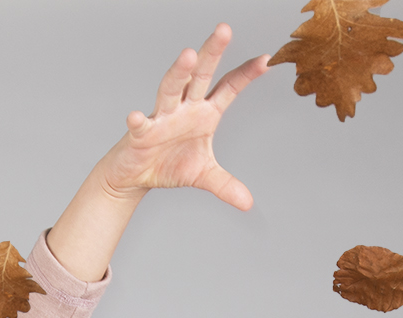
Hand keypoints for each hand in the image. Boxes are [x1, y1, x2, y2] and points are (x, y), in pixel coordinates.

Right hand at [47, 24, 267, 279]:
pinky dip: (138, 121)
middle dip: (212, 52)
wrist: (135, 176)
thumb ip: (226, 185)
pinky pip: (141, 125)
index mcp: (204, 113)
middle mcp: (184, 108)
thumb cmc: (168, 165)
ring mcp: (162, 117)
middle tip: (224, 30)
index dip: (246, 74)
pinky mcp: (141, 133)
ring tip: (189, 55)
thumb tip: (248, 203)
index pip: (228, 88)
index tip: (267, 60)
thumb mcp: (203, 176)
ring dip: (179, 73)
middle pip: (200, 75)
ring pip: (171, 89)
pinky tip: (135, 116)